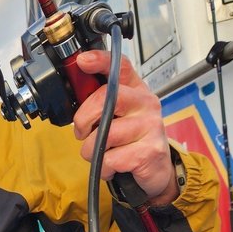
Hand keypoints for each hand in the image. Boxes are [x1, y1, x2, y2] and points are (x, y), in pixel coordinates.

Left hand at [72, 49, 178, 205]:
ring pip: (104, 135)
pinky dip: (103, 168)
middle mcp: (146, 103)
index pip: (121, 67)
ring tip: (101, 154)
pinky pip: (110, 159)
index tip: (82, 61)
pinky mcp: (149, 151)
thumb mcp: (117, 118)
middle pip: (107, 99)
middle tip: (82, 133)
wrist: (156, 171)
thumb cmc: (131, 142)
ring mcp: (150, 126)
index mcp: (136, 91)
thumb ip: (100, 104)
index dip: (100, 60)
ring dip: (91, 151)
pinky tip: (112, 167)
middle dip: (84, 119)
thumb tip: (75, 93)